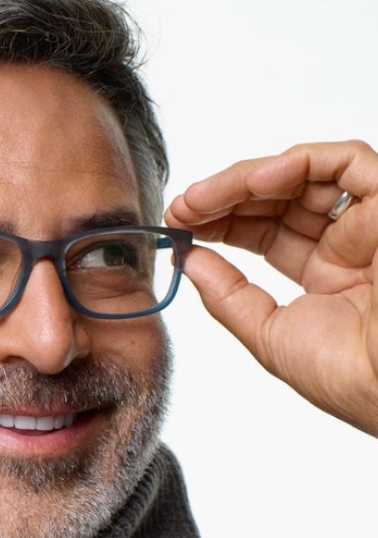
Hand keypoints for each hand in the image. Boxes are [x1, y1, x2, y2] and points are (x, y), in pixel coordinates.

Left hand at [165, 140, 377, 435]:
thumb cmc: (347, 375)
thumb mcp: (268, 333)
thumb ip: (227, 295)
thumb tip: (187, 259)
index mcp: (327, 274)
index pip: (265, 231)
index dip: (221, 222)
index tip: (179, 225)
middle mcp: (350, 242)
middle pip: (278, 199)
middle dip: (222, 199)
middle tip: (179, 209)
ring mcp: (372, 222)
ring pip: (304, 175)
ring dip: (244, 181)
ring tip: (200, 199)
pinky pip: (350, 162)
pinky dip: (299, 163)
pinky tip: (254, 183)